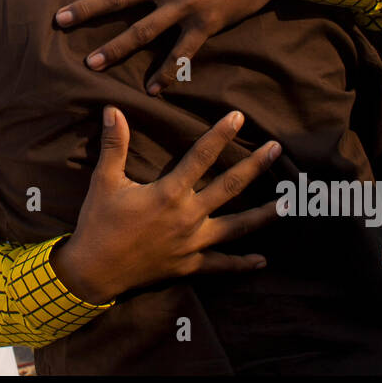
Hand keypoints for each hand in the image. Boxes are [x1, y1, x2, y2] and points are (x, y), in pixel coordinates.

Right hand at [50, 106, 280, 304]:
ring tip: (287, 204)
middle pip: (230, 187)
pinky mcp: (190, 265)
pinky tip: (262, 261)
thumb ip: (114, 145)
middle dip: (255, 166)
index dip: (220, 135)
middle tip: (277, 150)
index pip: (201, 157)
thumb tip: (114, 109)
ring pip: (237, 227)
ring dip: (263, 214)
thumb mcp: (104, 181)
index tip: (238, 117)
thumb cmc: (99, 224)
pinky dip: (243, 264)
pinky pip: (222, 265)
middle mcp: (188, 217)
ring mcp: (193, 243)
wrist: (94, 272)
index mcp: (169, 193)